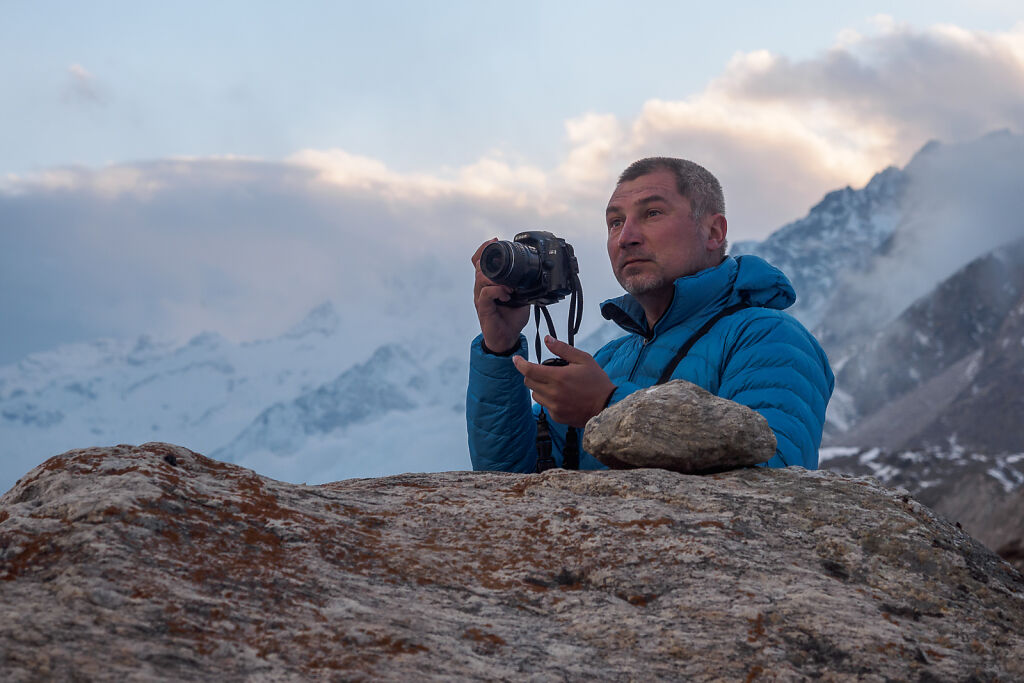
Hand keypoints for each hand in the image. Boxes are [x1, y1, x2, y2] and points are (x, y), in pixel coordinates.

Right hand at [472, 238, 530, 352]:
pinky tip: (506, 295)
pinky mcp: (482, 307)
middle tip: (503, 259)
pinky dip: (497, 291)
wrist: (506, 339)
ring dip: (497, 278)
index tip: (495, 240)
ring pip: (481, 277)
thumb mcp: (521, 297)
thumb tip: (534, 274)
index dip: (484, 249)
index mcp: (489, 283)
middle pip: (478, 265)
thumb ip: (522, 285)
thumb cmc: (511, 319)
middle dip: (489, 258)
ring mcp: (480, 297)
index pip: (480, 261)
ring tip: (510, 286)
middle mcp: (482, 288)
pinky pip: (485, 293)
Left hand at [513, 336, 615, 427]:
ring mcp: (554, 407)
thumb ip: (563, 349)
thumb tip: (548, 339)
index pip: (529, 370)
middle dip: (532, 374)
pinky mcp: (557, 416)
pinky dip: (549, 400)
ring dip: (540, 388)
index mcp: (558, 377)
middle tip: (544, 372)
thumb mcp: (583, 359)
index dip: (519, 363)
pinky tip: (562, 397)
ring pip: (535, 395)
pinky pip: (545, 406)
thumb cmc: (597, 381)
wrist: (607, 406)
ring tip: (556, 385)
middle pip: (528, 382)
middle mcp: (553, 393)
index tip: (516, 359)